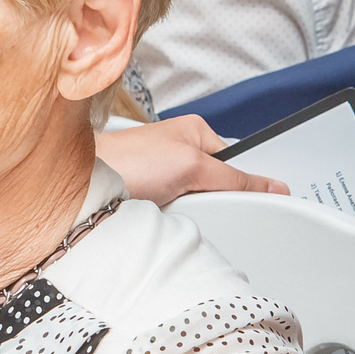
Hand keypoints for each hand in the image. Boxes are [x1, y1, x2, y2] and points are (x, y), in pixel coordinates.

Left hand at [93, 115, 288, 205]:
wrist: (84, 186)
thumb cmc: (126, 160)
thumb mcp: (191, 166)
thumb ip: (234, 178)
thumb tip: (270, 185)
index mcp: (195, 133)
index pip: (237, 161)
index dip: (246, 182)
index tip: (263, 202)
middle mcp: (180, 152)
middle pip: (218, 186)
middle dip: (214, 201)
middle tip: (203, 204)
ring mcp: (165, 177)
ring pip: (198, 204)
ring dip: (192, 213)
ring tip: (178, 211)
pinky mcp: (152, 199)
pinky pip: (178, 215)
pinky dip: (175, 220)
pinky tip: (168, 220)